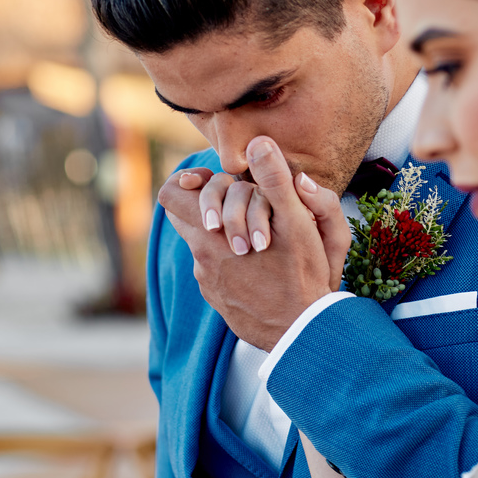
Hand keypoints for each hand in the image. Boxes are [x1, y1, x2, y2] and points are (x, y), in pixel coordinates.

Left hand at [156, 137, 349, 350]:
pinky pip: (214, 269)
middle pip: (187, 216)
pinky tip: (263, 268)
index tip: (216, 181)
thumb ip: (275, 180)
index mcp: (212, 233)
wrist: (304, 334)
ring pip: (204, 243)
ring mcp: (208, 280)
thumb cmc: (306, 277)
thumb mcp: (300, 224)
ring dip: (226, 235)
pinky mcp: (217, 299)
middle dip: (213, 205)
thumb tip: (258, 143)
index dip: (190, 181)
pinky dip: (232, 261)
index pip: (171, 194)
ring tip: (263, 241)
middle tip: (246, 207)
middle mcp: (201, 256)